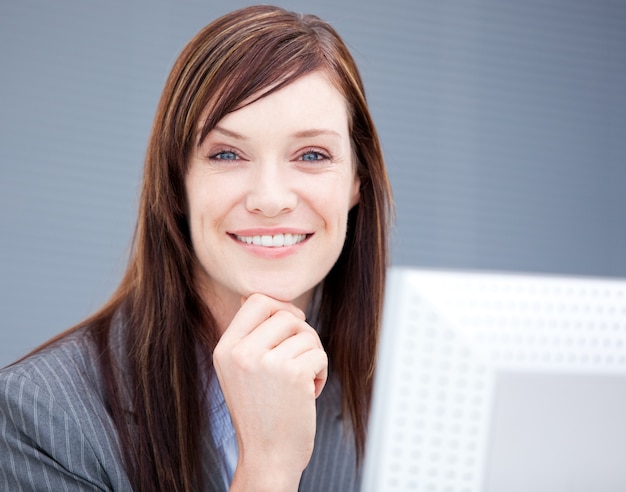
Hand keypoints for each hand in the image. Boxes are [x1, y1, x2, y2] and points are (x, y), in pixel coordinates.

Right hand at [213, 293, 327, 490]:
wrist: (268, 458)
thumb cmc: (260, 415)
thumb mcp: (239, 371)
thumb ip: (248, 336)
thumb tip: (253, 297)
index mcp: (225, 349)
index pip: (255, 300)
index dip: (280, 307)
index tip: (291, 324)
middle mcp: (242, 353)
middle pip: (286, 314)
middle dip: (302, 333)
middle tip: (301, 358)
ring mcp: (266, 362)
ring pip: (307, 334)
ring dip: (313, 356)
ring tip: (301, 382)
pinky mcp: (293, 374)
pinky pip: (319, 354)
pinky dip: (321, 372)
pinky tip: (308, 393)